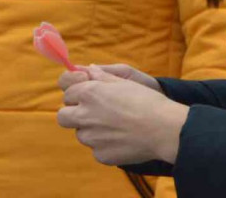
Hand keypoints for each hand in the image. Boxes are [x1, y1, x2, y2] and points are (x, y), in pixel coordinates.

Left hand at [57, 66, 187, 164]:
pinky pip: (96, 148)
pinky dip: (105, 144)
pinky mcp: (100, 155)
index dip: (78, 92)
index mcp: (89, 93)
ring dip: (92, 129)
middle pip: (63, 116)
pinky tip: (123, 137)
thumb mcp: (125, 81)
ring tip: (116, 125)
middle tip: (93, 111)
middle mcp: (84, 116)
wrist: (163, 128)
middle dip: (73, 113)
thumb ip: (102, 75)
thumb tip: (89, 70)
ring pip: (81, 133)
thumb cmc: (146, 100)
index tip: (87, 93)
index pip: (67, 92)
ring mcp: (91, 138)